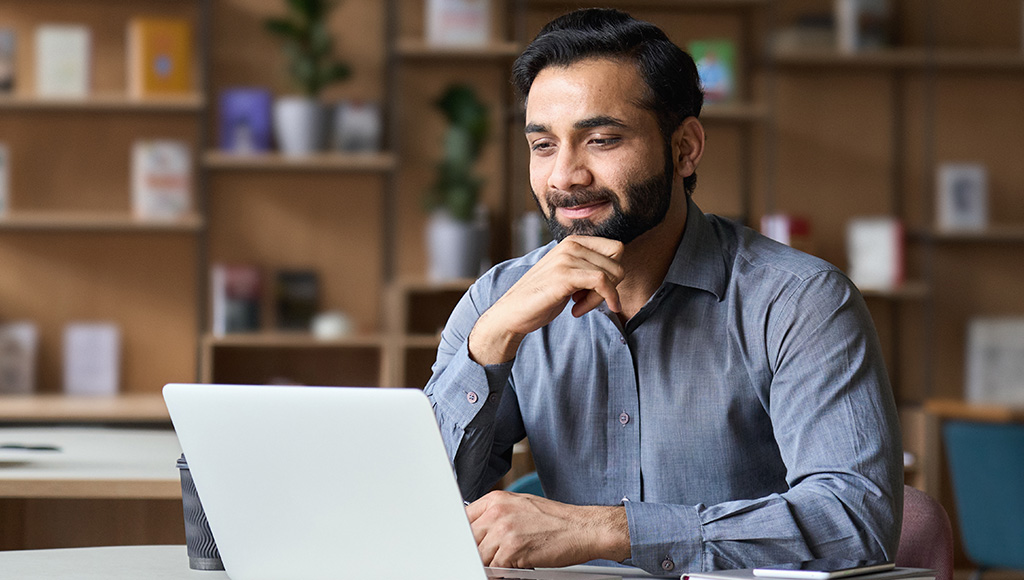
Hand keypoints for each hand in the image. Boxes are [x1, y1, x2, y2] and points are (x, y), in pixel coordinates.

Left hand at [466, 490, 629, 568]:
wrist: (583, 528)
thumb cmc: (556, 520)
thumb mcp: (521, 506)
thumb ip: (497, 515)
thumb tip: (479, 530)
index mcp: (496, 499)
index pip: (464, 519)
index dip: (466, 536)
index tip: (469, 545)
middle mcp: (497, 512)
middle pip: (469, 539)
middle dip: (477, 551)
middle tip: (493, 557)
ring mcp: (503, 531)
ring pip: (479, 556)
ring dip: (491, 563)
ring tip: (509, 562)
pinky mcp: (511, 550)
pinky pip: (494, 568)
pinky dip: (501, 572)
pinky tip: (514, 568)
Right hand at [469, 236, 624, 364]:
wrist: (512, 312)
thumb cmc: (541, 297)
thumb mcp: (568, 276)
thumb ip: (588, 268)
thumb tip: (618, 271)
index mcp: (572, 242)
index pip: (616, 249)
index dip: (613, 273)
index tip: (595, 291)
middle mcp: (570, 245)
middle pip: (617, 262)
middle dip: (610, 286)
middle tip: (587, 301)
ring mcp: (567, 258)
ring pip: (611, 274)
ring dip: (600, 298)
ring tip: (579, 306)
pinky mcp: (565, 275)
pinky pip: (602, 283)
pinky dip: (601, 300)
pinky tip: (578, 311)